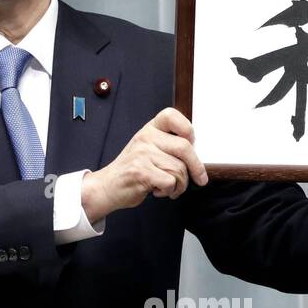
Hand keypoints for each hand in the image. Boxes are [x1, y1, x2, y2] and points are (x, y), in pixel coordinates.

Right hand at [81, 107, 207, 221]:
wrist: (107, 186)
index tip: (192, 142)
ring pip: (179, 169)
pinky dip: (169, 191)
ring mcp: (142, 154)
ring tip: (168, 187)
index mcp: (149, 129)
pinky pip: (170, 182)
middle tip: (200, 179)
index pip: (171, 115)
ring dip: (179, 185)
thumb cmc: (132, 170)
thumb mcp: (147, 149)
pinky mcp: (141, 171)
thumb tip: (196, 154)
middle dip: (196, 167)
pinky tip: (157, 190)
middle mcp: (145, 138)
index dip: (187, 128)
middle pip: (184, 147)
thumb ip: (167, 145)